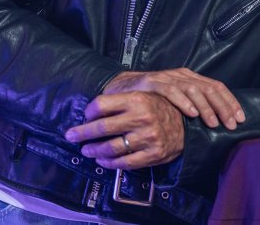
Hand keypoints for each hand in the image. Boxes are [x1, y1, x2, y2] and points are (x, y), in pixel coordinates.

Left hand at [64, 91, 183, 169]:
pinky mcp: (152, 154)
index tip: (85, 117)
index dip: (89, 112)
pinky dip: (109, 163)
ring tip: (86, 150)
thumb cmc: (160, 108)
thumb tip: (92, 110)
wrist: (187, 124)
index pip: (101, 105)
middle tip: (71, 136)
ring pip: (111, 148)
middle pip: (102, 127)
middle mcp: (141, 117)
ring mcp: (147, 137)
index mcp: (136, 99)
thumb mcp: (143, 95)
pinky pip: (124, 163)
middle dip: (82, 133)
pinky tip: (102, 160)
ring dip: (94, 150)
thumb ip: (120, 100)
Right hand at [103, 68, 244, 129]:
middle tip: (230, 124)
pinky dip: (183, 102)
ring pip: (193, 90)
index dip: (230, 102)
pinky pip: (171, 91)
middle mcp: (182, 75)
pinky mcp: (153, 82)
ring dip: (206, 107)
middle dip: (223, 107)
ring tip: (213, 123)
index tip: (240, 118)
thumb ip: (193, 106)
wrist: (121, 88)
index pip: (217, 87)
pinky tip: (191, 113)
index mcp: (191, 78)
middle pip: (209, 88)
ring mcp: (168, 77)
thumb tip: (217, 122)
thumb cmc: (151, 99)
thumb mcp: (176, 100)